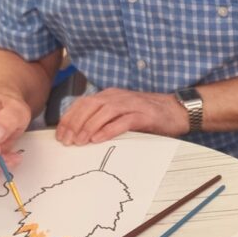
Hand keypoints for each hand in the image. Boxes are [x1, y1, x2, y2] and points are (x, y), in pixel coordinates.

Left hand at [56, 88, 188, 144]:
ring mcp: (131, 104)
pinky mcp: (143, 114)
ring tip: (79, 141)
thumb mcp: (122, 113)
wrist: (177, 110)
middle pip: (89, 106)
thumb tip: (80, 133)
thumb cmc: (149, 115)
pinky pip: (122, 121)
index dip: (68, 118)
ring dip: (88, 127)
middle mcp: (118, 96)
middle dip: (74, 124)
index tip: (60, 134)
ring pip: (103, 112)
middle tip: (66, 140)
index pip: (83, 103)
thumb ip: (104, 118)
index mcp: (110, 95)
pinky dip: (108, 130)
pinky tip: (99, 139)